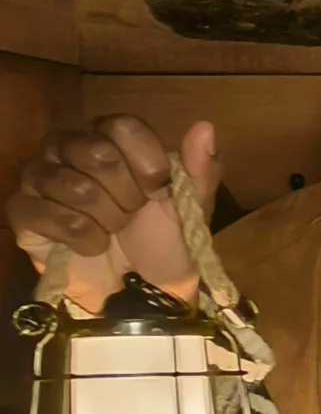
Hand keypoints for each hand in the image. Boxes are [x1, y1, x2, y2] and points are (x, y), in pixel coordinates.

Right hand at [9, 117, 212, 312]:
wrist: (141, 287)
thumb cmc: (163, 238)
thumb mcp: (192, 207)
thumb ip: (201, 168)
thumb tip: (205, 127)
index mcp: (111, 139)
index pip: (122, 126)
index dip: (148, 164)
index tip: (160, 191)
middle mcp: (68, 147)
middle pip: (95, 152)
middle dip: (127, 195)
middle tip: (133, 214)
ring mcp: (40, 177)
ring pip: (71, 185)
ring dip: (106, 219)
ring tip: (113, 231)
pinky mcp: (23, 212)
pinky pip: (43, 213)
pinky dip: (80, 237)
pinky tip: (92, 246)